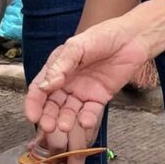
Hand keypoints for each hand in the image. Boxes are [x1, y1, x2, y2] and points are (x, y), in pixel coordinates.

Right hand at [25, 17, 150, 163]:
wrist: (131, 38)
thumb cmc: (102, 36)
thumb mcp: (77, 46)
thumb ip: (61, 65)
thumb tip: (45, 86)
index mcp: (57, 69)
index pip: (40, 89)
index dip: (34, 103)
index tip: (32, 116)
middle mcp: (67, 83)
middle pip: (52, 105)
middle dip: (48, 117)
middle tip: (48, 127)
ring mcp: (83, 92)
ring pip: (69, 111)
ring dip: (66, 120)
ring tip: (65, 126)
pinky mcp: (99, 98)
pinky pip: (90, 112)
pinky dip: (86, 119)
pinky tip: (85, 122)